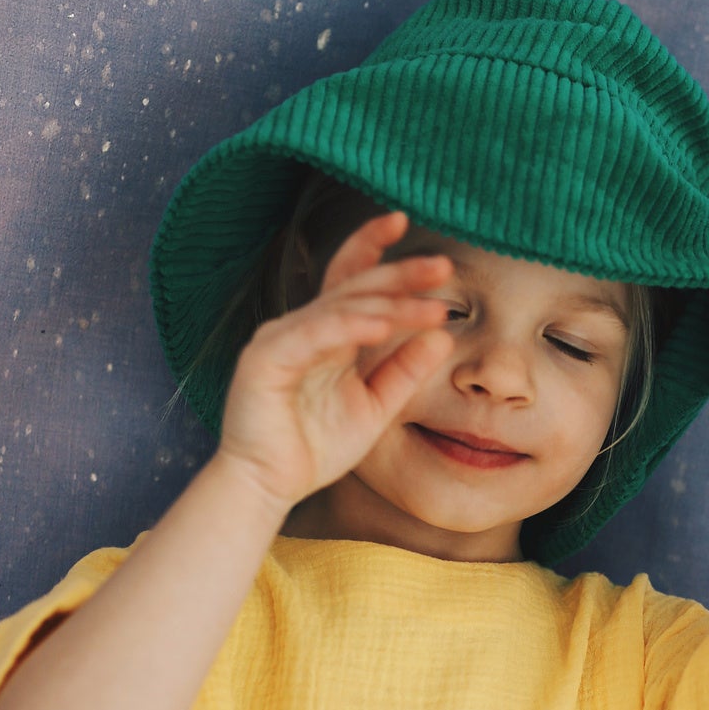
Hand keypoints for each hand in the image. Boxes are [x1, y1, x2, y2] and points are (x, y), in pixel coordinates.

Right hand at [216, 208, 454, 512]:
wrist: (268, 487)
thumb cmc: (313, 447)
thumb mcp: (375, 407)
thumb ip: (405, 371)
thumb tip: (442, 335)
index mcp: (325, 334)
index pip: (353, 279)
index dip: (377, 248)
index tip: (407, 223)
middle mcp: (301, 327)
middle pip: (353, 286)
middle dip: (400, 273)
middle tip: (442, 265)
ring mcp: (281, 339)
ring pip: (340, 308)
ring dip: (388, 305)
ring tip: (431, 305)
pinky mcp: (266, 359)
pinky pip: (314, 335)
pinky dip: (349, 327)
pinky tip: (383, 325)